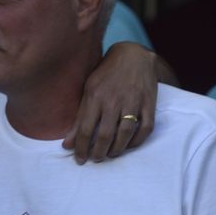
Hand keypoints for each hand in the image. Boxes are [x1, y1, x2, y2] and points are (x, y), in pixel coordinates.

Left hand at [63, 43, 157, 163]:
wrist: (134, 55)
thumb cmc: (106, 74)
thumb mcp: (88, 91)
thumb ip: (78, 118)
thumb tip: (66, 145)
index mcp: (95, 96)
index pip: (85, 129)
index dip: (81, 148)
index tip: (80, 159)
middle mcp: (113, 99)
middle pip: (105, 134)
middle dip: (99, 152)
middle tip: (96, 159)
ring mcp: (133, 101)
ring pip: (125, 133)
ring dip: (117, 149)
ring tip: (111, 154)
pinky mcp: (149, 102)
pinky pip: (145, 128)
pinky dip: (137, 141)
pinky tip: (129, 145)